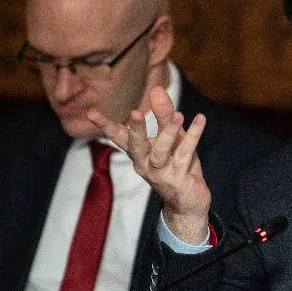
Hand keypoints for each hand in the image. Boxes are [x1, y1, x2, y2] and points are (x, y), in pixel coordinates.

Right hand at [88, 87, 211, 242]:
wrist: (189, 201)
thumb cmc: (177, 165)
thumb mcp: (171, 137)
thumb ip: (164, 114)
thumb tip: (157, 89)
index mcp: (138, 153)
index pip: (119, 136)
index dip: (105, 125)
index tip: (90, 113)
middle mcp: (144, 164)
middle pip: (135, 146)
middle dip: (136, 129)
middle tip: (136, 112)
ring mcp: (160, 173)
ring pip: (161, 151)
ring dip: (169, 132)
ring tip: (179, 114)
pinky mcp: (177, 179)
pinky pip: (184, 154)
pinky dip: (193, 135)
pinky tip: (201, 119)